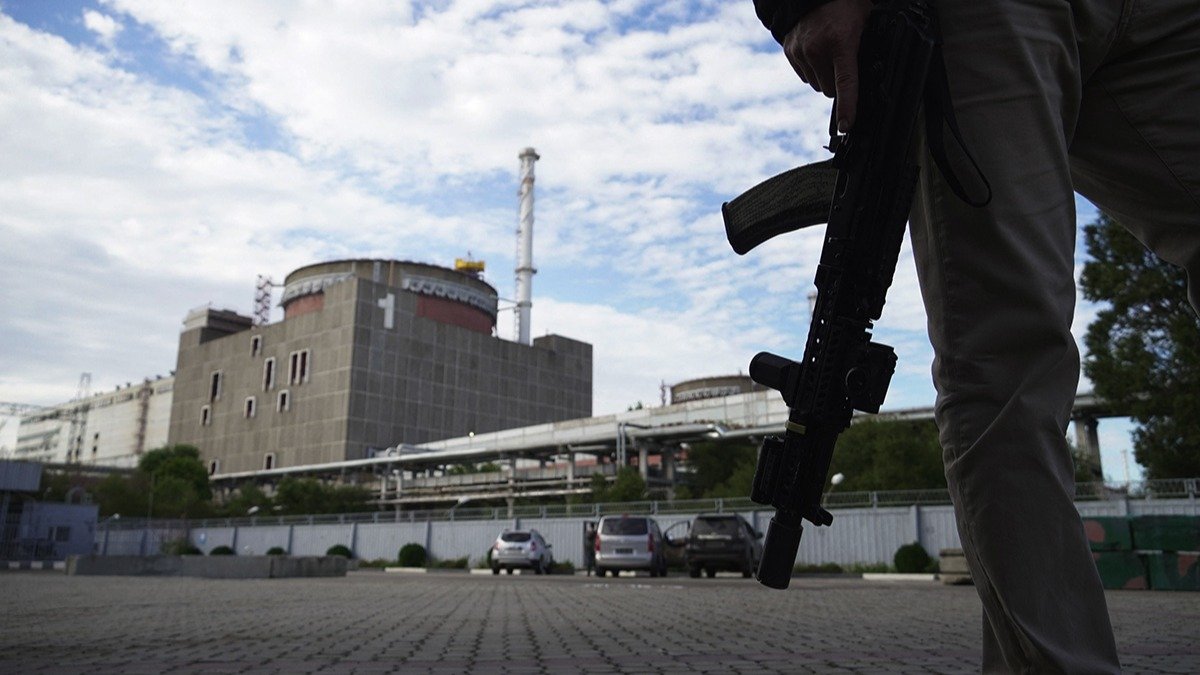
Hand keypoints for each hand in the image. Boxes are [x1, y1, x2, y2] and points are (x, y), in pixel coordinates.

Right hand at [782, 0, 872, 131]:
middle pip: (830, 90)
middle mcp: (817, 51)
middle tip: (843, 64)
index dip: (847, 107)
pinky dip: (812, 70)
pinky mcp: (790, 53)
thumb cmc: (846, 5)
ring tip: (829, 54)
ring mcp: (801, 53)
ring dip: (824, 77)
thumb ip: (865, 50)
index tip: (846, 125)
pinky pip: (805, 76)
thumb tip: (869, 78)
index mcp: (840, 43)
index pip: (846, 83)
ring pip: (817, 85)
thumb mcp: (864, 24)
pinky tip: (817, 53)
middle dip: (837, 84)